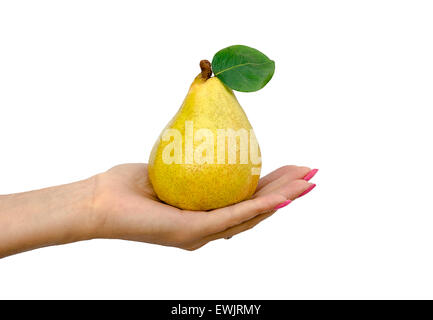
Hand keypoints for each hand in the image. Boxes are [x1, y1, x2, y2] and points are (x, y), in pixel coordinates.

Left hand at [92, 164, 316, 249]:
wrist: (100, 202)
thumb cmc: (130, 185)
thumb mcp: (171, 166)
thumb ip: (194, 161)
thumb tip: (209, 137)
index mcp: (205, 214)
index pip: (246, 198)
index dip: (273, 185)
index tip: (292, 169)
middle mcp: (208, 227)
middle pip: (255, 209)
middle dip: (286, 192)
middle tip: (312, 175)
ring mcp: (202, 233)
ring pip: (251, 215)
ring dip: (282, 199)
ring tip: (306, 184)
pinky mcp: (192, 232)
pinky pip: (231, 218)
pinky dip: (258, 207)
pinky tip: (280, 198)